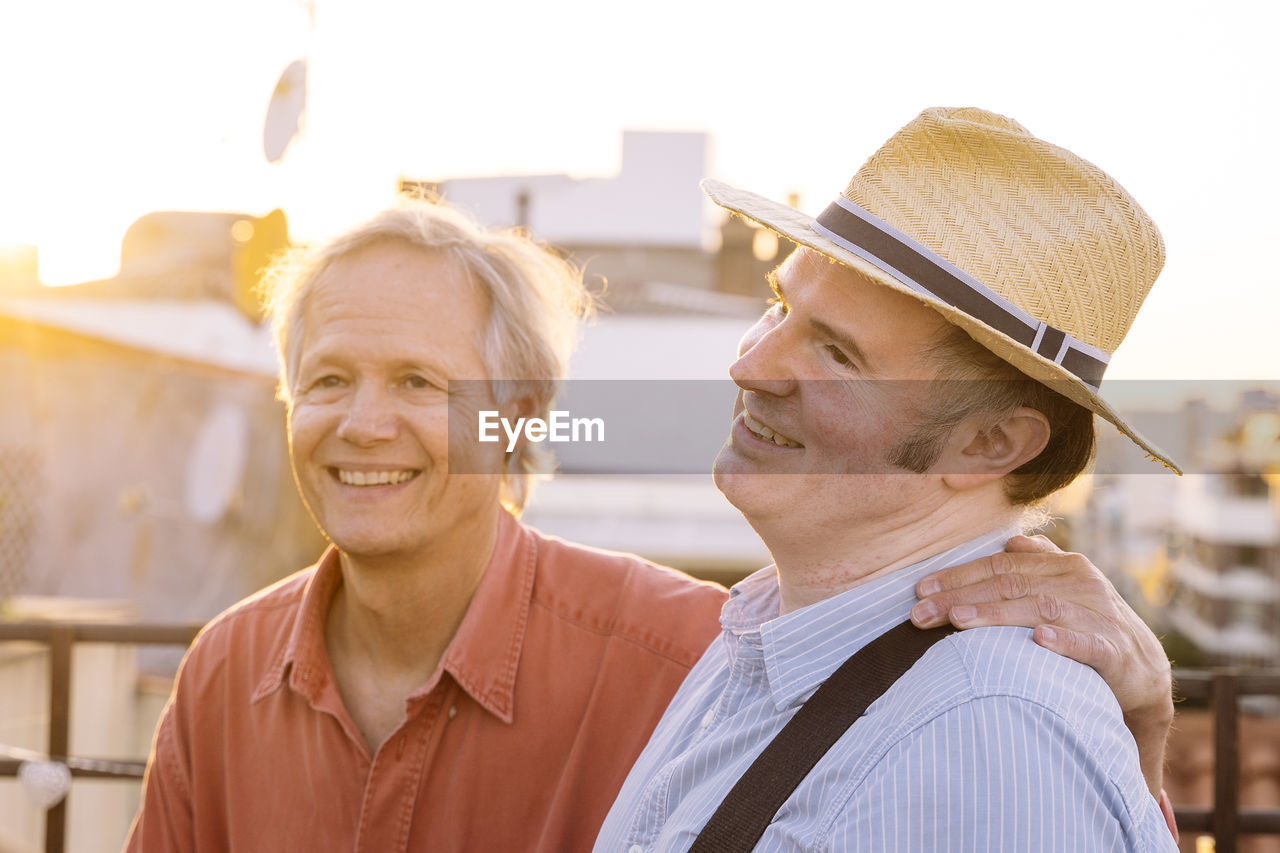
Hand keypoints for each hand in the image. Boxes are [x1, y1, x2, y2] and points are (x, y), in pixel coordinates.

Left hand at [908, 534, 1172, 795]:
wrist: (1143, 670)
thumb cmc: (1089, 624)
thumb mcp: (1065, 588)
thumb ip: (1038, 563)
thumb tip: (1010, 542)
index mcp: (1062, 566)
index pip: (1000, 567)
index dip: (958, 576)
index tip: (919, 590)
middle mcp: (1081, 584)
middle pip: (1011, 586)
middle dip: (960, 597)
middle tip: (921, 613)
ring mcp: (1099, 615)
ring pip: (1040, 609)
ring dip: (997, 615)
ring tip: (959, 620)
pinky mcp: (1115, 650)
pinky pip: (1087, 643)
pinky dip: (1063, 640)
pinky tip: (1037, 640)